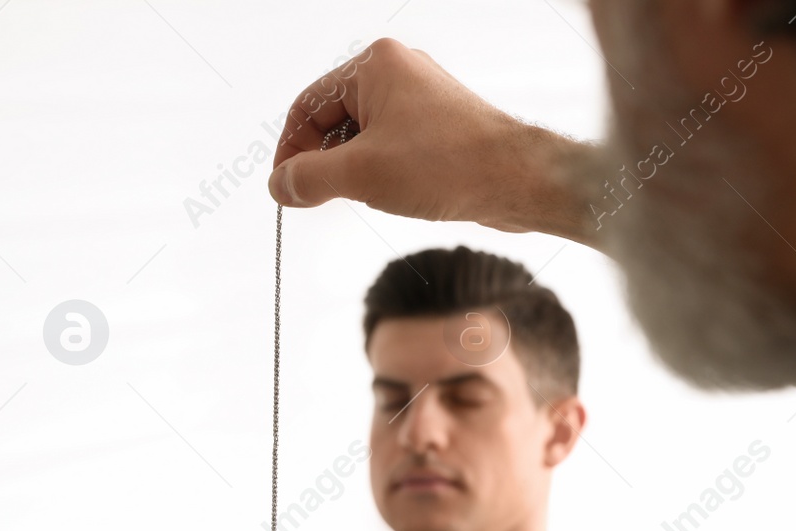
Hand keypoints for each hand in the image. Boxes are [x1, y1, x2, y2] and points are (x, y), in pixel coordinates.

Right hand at [268, 38, 598, 243]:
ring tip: (362, 197)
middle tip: (316, 200)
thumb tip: (279, 186)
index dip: (289, 150)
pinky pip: (388, 145)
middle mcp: (397, 72)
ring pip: (360, 136)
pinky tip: (387, 195)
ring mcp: (419, 98)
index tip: (285, 188)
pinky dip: (376, 171)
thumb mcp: (360, 174)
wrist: (516, 180)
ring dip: (349, 170)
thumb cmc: (447, 165)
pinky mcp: (436, 125)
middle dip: (322, 162)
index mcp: (374, 65)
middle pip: (332, 119)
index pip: (308, 105)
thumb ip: (308, 178)